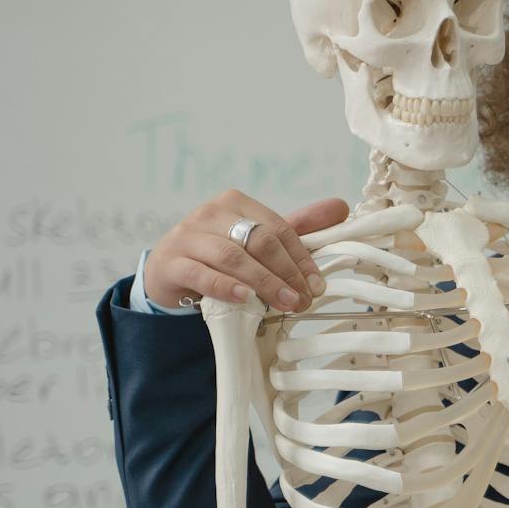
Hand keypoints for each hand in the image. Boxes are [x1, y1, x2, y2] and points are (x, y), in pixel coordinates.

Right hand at [144, 189, 348, 311]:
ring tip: (284, 304)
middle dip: (286, 273)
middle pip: (259, 240)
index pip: (278, 228)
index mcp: (236, 203)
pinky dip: (225, 286)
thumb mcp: (256, 241)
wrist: (167, 272)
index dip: (302, 258)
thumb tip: (341, 207)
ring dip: (264, 282)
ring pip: (232, 256)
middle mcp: (211, 213)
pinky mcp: (170, 262)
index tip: (317, 285)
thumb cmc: (218, 256)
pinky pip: (201, 273)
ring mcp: (187, 236)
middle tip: (303, 300)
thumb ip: (296, 227)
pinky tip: (243, 297)